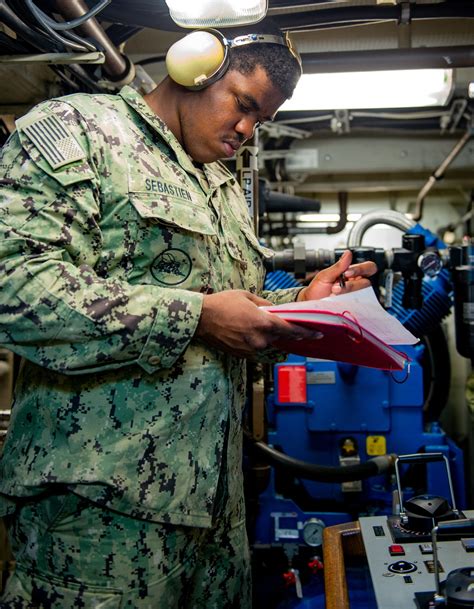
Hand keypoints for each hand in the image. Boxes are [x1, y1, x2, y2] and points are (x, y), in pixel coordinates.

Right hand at [196, 289, 321, 356]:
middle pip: (281, 338)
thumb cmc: (222, 303)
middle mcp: (260, 338)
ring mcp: (250, 348)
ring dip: (268, 336)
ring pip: (268, 343)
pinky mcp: (242, 354)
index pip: (292, 331)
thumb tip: (276, 310)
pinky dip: (258, 342)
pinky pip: (256, 349)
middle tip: (291, 328)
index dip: (306, 333)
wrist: (200, 318)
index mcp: (264, 322)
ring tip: (254, 325)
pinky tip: (249, 333)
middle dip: (286, 333)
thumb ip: (266, 305)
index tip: (317, 334)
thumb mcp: (247, 296)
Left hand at [297, 250, 376, 301]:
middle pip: (367, 281)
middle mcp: (356, 284)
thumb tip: (348, 253)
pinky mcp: (353, 306)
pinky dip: (348, 301)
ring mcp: (355, 296)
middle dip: (352, 284)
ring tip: (333, 293)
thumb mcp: (326, 275)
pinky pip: (358, 304)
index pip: (368, 267)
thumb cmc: (318, 289)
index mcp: (352, 273)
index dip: (361, 269)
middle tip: (339, 285)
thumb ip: (338, 266)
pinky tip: (338, 300)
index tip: (347, 272)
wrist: (310, 303)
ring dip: (347, 292)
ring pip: (362, 293)